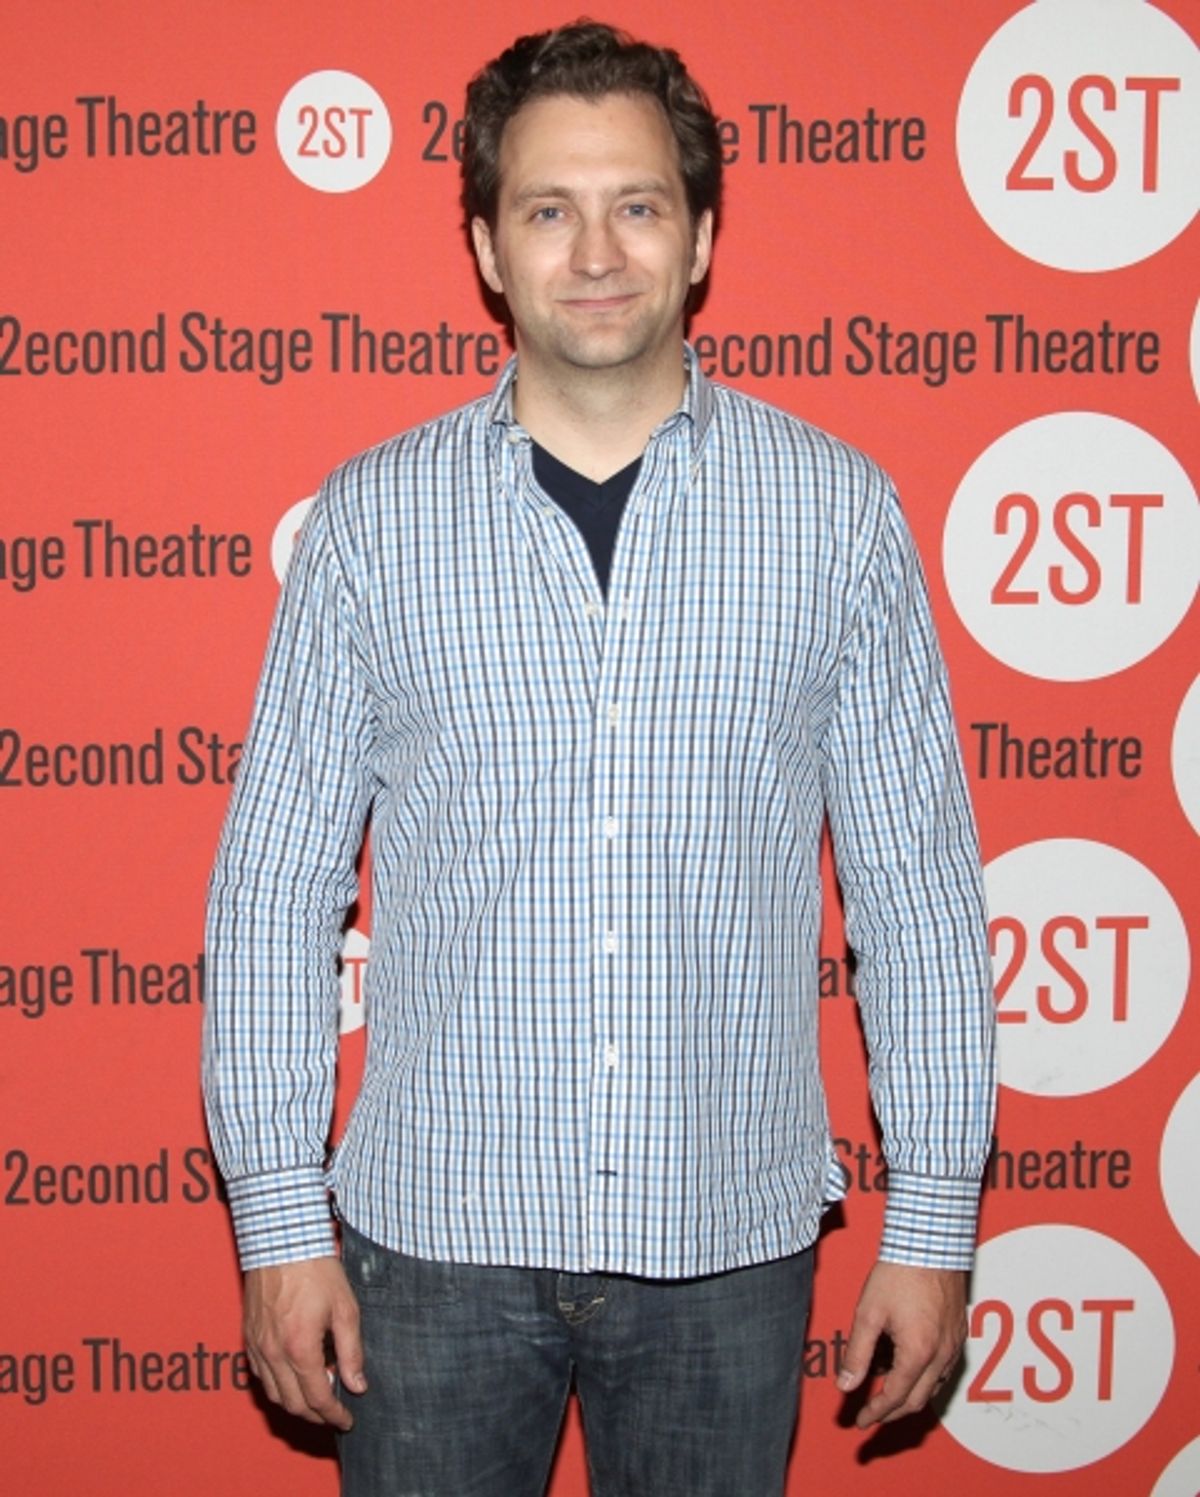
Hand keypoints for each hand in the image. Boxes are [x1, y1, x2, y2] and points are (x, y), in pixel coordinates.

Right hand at [243, 1256, 364, 1429]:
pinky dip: (278, 1384)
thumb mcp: (345, 1308)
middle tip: (334, 1412)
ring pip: (273, 1394)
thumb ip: (351, 1351)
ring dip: (295, 1402)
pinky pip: (260, 1374)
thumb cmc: (316, 1269)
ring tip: (318, 1393)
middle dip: (315, 1415)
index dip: (334, 1415)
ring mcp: (257, 1346)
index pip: (317, 1398)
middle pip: (292, 1404)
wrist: (281, 1241)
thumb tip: (357, 1384)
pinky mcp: (247, 1336)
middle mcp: (273, 1353)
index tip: (346, 1420)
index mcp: (299, 1348)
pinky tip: (294, 1374)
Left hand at [837, 1261, 965, 1427]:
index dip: (875, 1413)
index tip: (860, 1421)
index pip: (894, 1397)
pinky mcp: (960, 1332)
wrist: (931, 1243)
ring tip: (888, 1396)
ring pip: (934, 1386)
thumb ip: (857, 1353)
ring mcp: (954, 1344)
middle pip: (917, 1400)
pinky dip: (926, 1379)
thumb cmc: (899, 1273)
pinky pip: (945, 1369)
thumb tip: (846, 1386)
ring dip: (911, 1397)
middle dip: (892, 1412)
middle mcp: (941, 1355)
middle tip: (872, 1416)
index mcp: (918, 1354)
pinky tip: (912, 1370)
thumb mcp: (869, 1314)